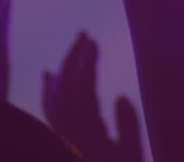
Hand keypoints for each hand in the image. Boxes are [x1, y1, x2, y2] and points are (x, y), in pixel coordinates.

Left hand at [43, 33, 141, 161]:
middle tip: (84, 35)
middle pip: (65, 92)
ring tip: (74, 47)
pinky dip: (49, 91)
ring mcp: (67, 142)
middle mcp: (72, 139)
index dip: (86, 66)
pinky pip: (51, 114)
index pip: (82, 93)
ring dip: (63, 71)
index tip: (93, 42)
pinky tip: (49, 76)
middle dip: (72, 61)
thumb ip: (128, 128)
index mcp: (91, 139)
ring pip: (56, 101)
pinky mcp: (67, 145)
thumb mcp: (134, 156)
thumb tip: (119, 96)